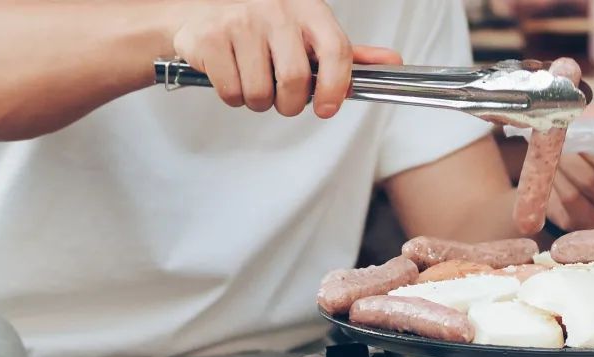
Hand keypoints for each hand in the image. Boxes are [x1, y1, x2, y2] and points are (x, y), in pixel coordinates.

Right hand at [169, 0, 400, 117]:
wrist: (199, 10)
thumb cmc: (264, 27)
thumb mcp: (308, 32)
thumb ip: (347, 52)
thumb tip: (394, 63)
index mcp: (308, 9)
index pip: (337, 50)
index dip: (337, 87)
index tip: (327, 109)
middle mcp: (276, 10)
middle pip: (295, 82)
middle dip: (289, 105)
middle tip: (282, 99)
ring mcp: (240, 21)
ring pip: (261, 93)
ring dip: (258, 102)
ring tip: (253, 82)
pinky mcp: (209, 37)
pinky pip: (231, 91)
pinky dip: (233, 96)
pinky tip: (231, 76)